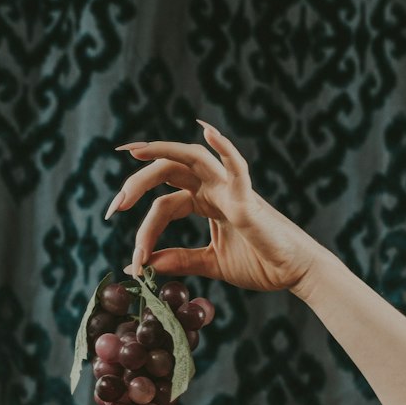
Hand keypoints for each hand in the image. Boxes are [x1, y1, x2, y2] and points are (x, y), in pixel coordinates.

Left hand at [106, 122, 324, 296]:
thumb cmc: (258, 264)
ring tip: (132, 153)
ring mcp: (231, 188)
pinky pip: (237, 167)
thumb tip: (143, 265)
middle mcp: (214, 188)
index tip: (133, 260)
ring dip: (160, 152)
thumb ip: (178, 260)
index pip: (164, 204)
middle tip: (112, 208)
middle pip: (168, 172)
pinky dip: (224, 147)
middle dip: (136, 186)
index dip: (143, 229)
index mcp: (205, 202)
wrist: (292, 273)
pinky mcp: (249, 199)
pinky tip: (207, 131)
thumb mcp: (209, 263)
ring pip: (192, 158)